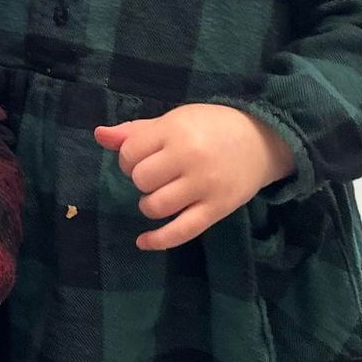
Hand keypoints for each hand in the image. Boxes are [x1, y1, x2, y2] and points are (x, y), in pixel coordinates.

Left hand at [95, 105, 295, 250]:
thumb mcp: (174, 120)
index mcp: (175, 130)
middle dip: (140, 179)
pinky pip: (182, 231)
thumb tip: (99, 135)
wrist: (262, 140)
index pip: (130, 152)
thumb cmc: (211, 127)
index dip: (128, 157)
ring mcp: (204, 186)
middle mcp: (189, 157)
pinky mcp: (217, 209)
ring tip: (158, 196)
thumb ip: (136, 130)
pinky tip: (143, 241)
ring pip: (157, 206)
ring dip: (149, 205)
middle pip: (141, 179)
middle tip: (154, 174)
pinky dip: (158, 240)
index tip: (141, 157)